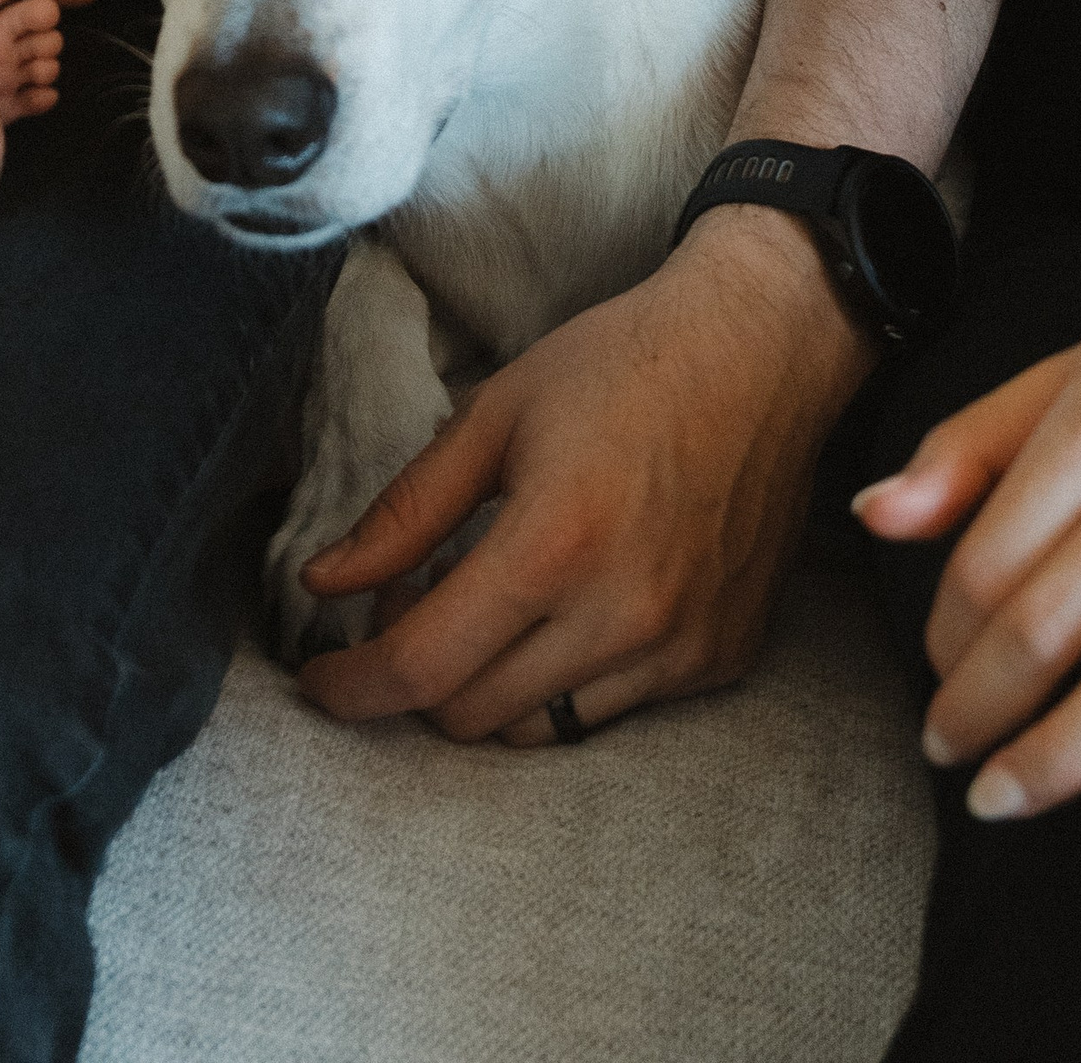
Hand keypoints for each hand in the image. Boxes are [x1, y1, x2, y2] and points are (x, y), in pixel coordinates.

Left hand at [295, 208, 872, 743]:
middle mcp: (622, 616)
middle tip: (412, 599)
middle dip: (415, 674)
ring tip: (488, 602)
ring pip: (538, 730)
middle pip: (470, 716)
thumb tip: (323, 585)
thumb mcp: (495, 412)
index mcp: (553, 546)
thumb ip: (405, 510)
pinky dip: (565, 678)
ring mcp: (680, 648)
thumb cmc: (623, 363)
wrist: (763, 349)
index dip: (351, 687)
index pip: (422, 667)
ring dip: (488, 686)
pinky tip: (566, 605)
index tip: (317, 679)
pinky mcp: (720, 657)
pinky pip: (613, 710)